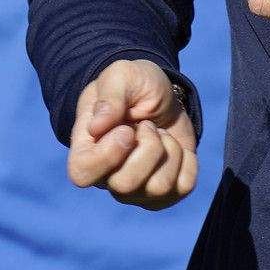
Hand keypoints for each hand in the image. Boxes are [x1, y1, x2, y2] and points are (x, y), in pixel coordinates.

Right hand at [66, 58, 198, 209]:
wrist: (164, 96)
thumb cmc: (135, 86)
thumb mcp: (121, 76)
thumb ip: (109, 96)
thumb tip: (96, 128)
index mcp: (86, 149)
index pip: (82, 173)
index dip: (108, 153)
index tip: (126, 128)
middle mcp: (107, 177)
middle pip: (125, 186)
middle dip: (147, 148)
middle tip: (147, 126)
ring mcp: (136, 190)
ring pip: (158, 188)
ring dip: (168, 150)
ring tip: (160, 133)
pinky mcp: (165, 193)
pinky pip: (183, 187)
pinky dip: (187, 160)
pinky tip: (175, 146)